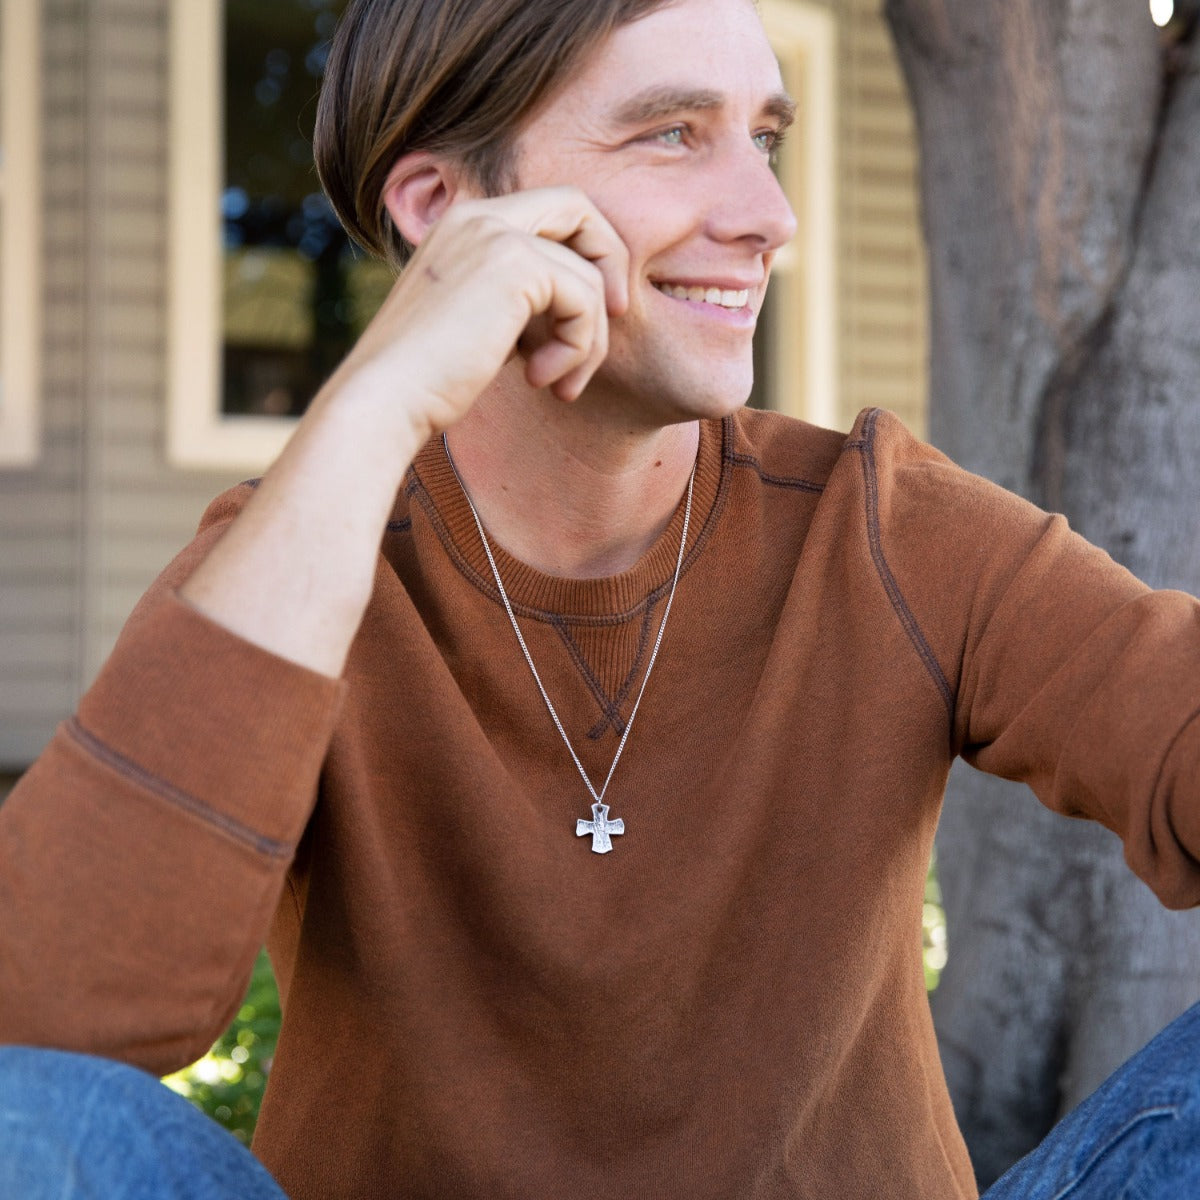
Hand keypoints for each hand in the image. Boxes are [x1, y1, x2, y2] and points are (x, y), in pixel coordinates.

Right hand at [327, 187, 629, 446]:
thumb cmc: (426, 381)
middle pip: (580, 208)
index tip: (596, 310)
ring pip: (589, 274)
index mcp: (462, 224)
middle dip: (609, 266)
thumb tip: (579, 307)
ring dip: (588, 340)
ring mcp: (494, 234)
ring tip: (557, 384)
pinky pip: (586, 299)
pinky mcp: (514, 264)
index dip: (586, 252)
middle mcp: (477, 215)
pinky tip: (538, 380)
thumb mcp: (477, 326)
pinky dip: (577, 348)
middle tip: (616, 321)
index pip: (551, 208)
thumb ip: (520, 302)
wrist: (385, 398)